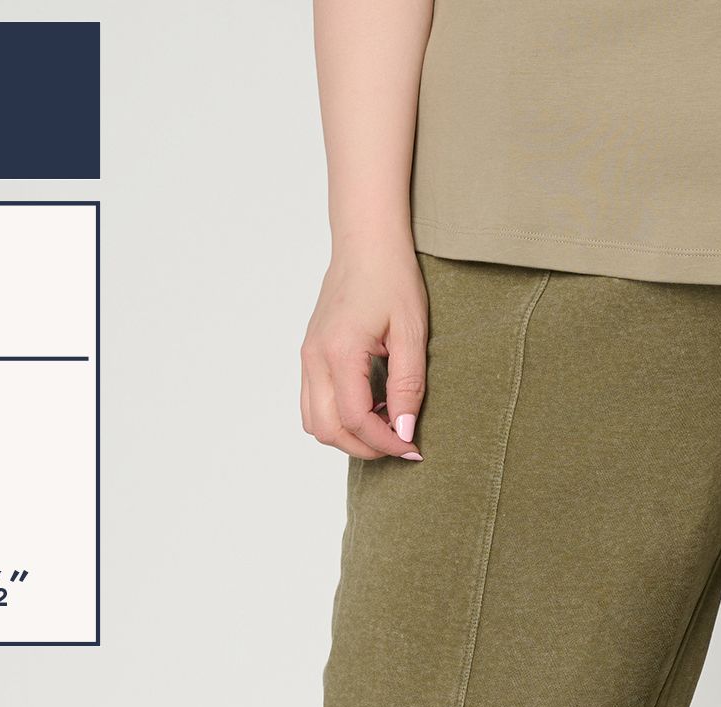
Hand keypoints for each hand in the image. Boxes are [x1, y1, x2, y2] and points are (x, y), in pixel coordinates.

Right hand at [299, 234, 426, 458]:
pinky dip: (338, 417)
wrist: (365, 244)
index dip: (386, 442)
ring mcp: (307, 356)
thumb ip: (407, 386)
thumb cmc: (391, 278)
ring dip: (348, 435)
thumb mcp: (411, 333)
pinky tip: (370, 405)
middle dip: (365, 447)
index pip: (355, 420)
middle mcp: (315, 358)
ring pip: (314, 422)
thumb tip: (404, 431)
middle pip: (327, 430)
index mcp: (339, 352)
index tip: (413, 447)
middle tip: (399, 443)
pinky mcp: (310, 355)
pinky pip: (313, 403)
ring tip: (384, 422)